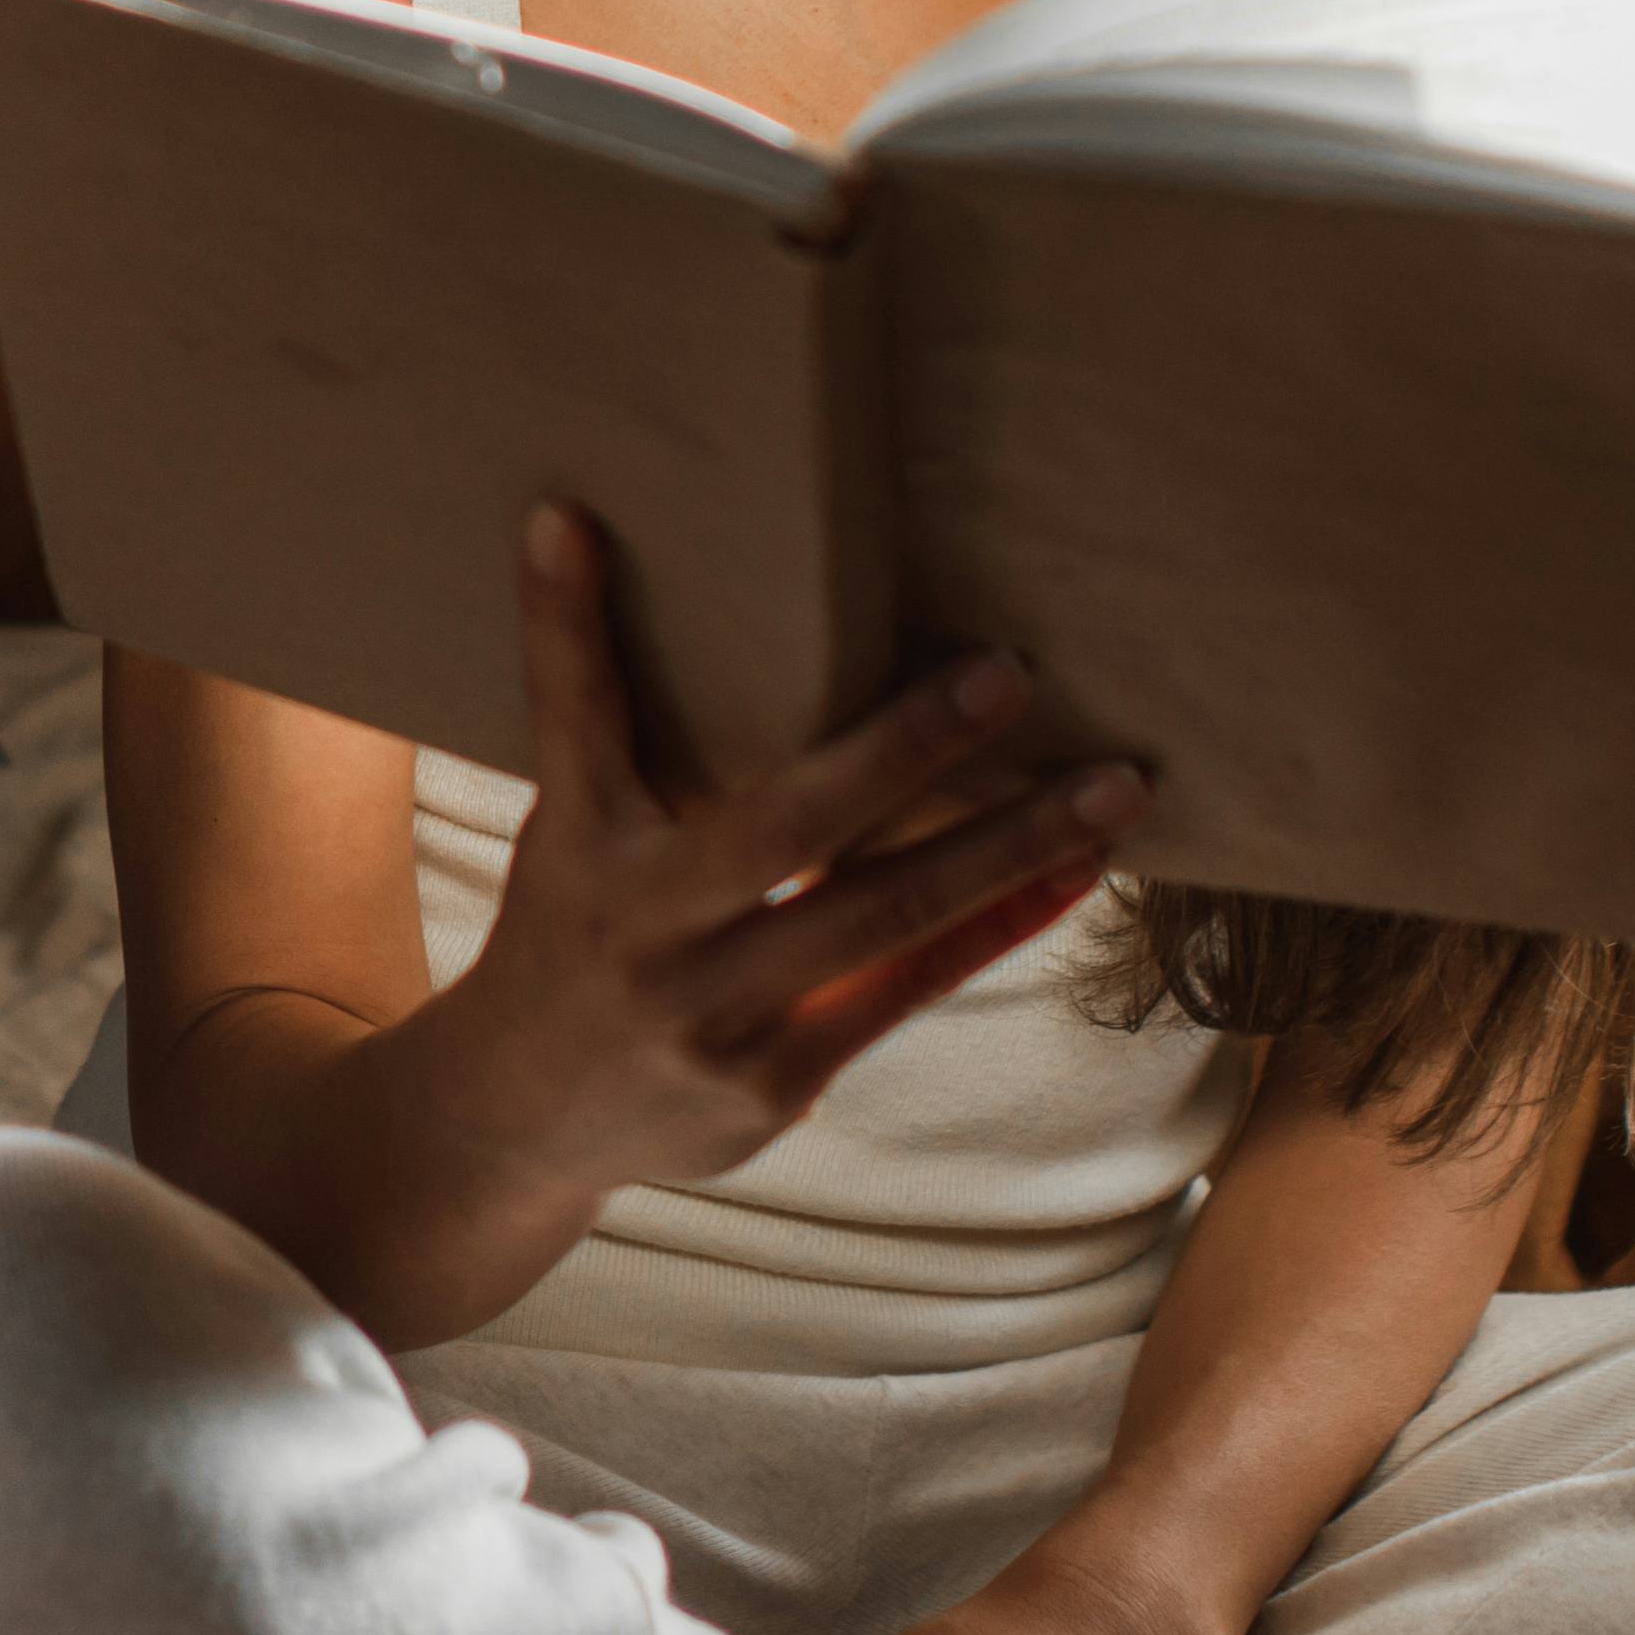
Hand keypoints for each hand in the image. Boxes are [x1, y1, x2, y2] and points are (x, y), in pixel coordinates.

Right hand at [368, 502, 1141, 1254]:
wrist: (520, 1116)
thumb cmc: (572, 926)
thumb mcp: (568, 826)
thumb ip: (613, 731)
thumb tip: (609, 550)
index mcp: (578, 842)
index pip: (572, 714)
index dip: (563, 618)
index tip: (570, 518)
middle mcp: (641, 927)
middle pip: (786, 828)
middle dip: (904, 747)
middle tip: (1010, 671)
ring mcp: (711, 1013)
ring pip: (879, 916)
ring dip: (1008, 847)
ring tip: (1114, 788)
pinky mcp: (771, 1082)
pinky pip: (905, 987)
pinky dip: (994, 926)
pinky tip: (1072, 874)